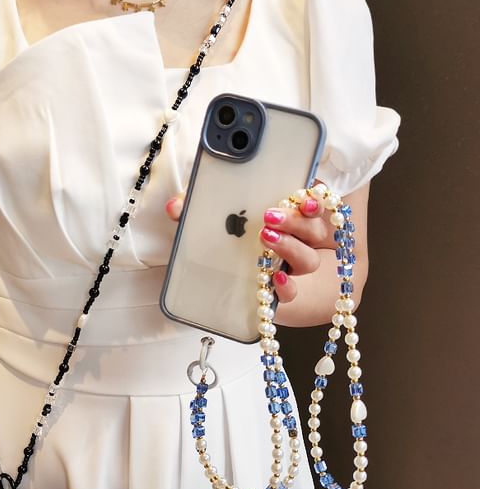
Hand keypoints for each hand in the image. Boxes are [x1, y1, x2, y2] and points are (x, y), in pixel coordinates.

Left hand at [165, 189, 332, 304]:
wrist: (228, 287)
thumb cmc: (227, 243)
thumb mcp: (211, 221)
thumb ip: (197, 209)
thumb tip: (175, 205)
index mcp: (286, 216)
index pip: (311, 203)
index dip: (313, 198)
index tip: (304, 194)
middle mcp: (298, 241)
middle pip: (313, 229)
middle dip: (295, 220)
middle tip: (269, 215)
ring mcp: (293, 268)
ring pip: (310, 258)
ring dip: (291, 247)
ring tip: (266, 238)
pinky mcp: (283, 294)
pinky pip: (293, 292)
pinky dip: (287, 286)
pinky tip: (277, 279)